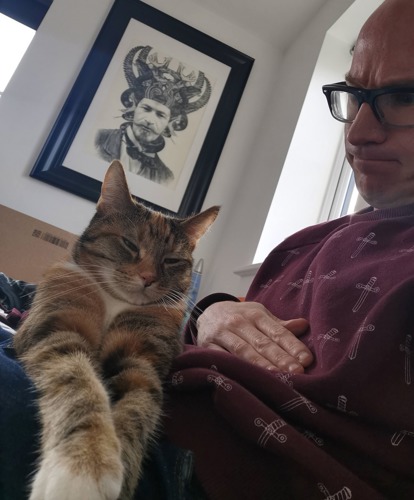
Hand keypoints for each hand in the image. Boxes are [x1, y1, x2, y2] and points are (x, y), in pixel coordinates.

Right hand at [196, 301, 312, 372]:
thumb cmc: (240, 317)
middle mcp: (238, 322)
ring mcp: (222, 334)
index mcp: (255, 314)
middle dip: (280, 357)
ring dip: (261, 364)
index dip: (292, 345)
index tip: (307, 360)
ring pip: (243, 351)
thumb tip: (304, 325)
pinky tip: (248, 378)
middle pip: (262, 342)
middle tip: (297, 371)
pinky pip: (222, 358)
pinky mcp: (207, 346)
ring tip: (277, 377)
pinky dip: (235, 368)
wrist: (207, 313)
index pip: (277, 331)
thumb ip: (279, 325)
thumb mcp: (259, 315)